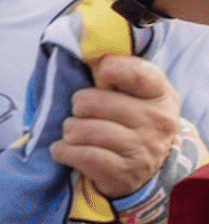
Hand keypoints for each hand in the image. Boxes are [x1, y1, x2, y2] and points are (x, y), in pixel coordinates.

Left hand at [53, 56, 181, 198]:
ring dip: (68, 132)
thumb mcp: (129, 96)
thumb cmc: (127, 122)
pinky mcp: (123, 173)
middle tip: (81, 114)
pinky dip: (63, 151)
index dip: (114, 69)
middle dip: (77, 108)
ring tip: (74, 134)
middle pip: (91, 102)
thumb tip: (89, 51)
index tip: (101, 71)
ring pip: (81, 130)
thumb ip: (112, 74)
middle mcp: (157, 121)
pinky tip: (65, 150)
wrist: (139, 169)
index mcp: (160, 95)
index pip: (137, 74)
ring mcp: (142, 149)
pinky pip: (80, 155)